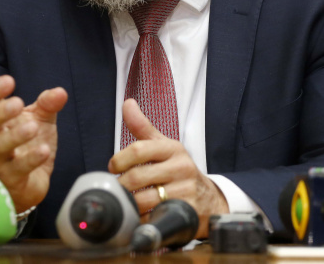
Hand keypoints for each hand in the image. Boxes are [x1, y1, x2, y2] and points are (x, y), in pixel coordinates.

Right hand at [0, 75, 67, 213]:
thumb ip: (48, 104)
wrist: (31, 182)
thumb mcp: (41, 120)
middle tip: (18, 103)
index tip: (9, 81)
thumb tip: (60, 92)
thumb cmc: (29, 146)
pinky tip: (43, 150)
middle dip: (0, 112)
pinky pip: (17, 169)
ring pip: (0, 146)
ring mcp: (1, 159)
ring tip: (33, 127)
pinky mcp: (12, 178)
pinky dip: (30, 159)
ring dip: (15, 135)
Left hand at [108, 99, 228, 237]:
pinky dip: (141, 219)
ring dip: (129, 203)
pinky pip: (153, 217)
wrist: (209, 198)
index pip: (139, 149)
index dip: (119, 159)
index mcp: (172, 148)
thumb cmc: (179, 170)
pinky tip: (141, 216)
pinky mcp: (186, 212)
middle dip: (121, 185)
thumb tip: (128, 103)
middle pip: (137, 176)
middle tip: (118, 189)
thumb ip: (142, 127)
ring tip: (127, 202)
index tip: (113, 168)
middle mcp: (181, 167)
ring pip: (143, 199)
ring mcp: (185, 190)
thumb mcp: (164, 146)